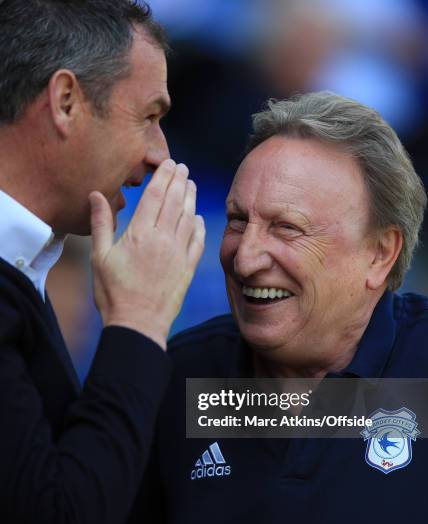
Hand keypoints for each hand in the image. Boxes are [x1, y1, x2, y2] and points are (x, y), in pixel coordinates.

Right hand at [89, 159, 204, 348]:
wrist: (138, 325)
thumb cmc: (113, 293)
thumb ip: (101, 223)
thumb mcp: (99, 257)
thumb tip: (96, 194)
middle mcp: (163, 240)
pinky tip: (198, 218)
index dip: (164, 177)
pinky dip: (199, 227)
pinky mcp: (187, 269)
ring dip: (191, 199)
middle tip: (183, 167)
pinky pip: (198, 242)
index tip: (170, 163)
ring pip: (189, 218)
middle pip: (175, 202)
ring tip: (192, 185)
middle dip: (180, 181)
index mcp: (140, 234)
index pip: (156, 196)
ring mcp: (178, 254)